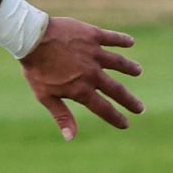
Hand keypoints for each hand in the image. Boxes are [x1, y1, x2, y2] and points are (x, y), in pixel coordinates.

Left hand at [21, 17, 143, 138]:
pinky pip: (112, 38)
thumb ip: (61, 115)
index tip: (125, 124)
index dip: (116, 118)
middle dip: (129, 100)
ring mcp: (94, 54)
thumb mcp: (45, 96)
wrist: (31, 38)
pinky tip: (130, 42)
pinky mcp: (92, 35)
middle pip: (117, 90)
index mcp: (81, 89)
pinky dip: (122, 40)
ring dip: (129, 67)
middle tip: (140, 108)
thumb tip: (71, 137)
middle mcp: (92, 73)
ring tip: (137, 71)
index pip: (103, 108)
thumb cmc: (35, 69)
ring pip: (118, 62)